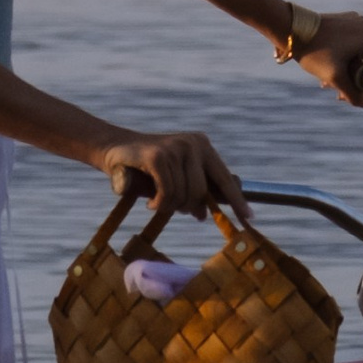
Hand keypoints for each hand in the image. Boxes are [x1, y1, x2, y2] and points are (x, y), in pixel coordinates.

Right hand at [97, 130, 249, 230]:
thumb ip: (193, 188)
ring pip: (184, 195)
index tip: (248, 218)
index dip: (236, 200)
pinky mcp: (158, 156)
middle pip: (202, 192)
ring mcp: (176, 147)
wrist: (114, 149)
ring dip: (169, 207)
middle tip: (176, 209)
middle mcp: (193, 143)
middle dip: (188, 207)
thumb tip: (207, 212)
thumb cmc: (147, 168)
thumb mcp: (176, 175)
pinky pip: (168, 193)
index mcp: (203, 146)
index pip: (224, 178)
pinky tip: (151, 203)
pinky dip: (159, 204)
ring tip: (157, 202)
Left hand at [300, 11, 362, 103]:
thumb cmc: (316, 51)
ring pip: (358, 52)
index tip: (352, 92)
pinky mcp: (346, 19)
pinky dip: (343, 55)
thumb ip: (352, 93)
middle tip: (336, 90)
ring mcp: (357, 20)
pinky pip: (351, 42)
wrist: (293, 29)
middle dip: (353, 78)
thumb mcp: (335, 76)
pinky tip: (328, 66)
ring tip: (327, 81)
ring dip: (346, 68)